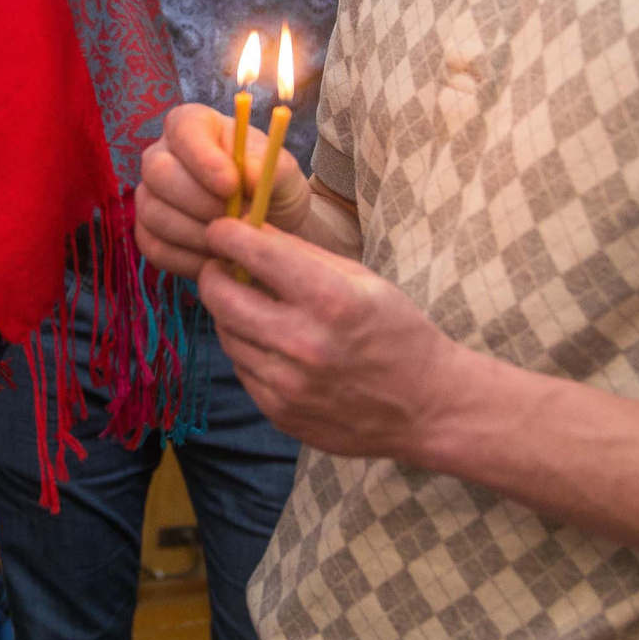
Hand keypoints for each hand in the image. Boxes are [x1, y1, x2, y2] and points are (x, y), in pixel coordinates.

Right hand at [137, 103, 311, 278]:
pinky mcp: (148, 233)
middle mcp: (162, 155)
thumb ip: (269, 166)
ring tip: (233, 241)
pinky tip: (219, 259)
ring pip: (154, 213)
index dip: (203, 157)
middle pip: (158, 172)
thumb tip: (250, 172)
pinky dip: (190, 259)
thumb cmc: (271, 187)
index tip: (231, 185)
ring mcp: (150, 195)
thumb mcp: (282, 172)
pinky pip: (155, 248)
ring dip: (198, 234)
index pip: (184, 128)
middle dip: (200, 201)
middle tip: (236, 219)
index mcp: (194, 125)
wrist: (269, 227)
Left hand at [194, 216, 472, 462]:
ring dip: (229, 314)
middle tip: (219, 266)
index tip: (220, 230)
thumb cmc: (398, 333)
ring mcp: (288, 384)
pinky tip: (270, 343)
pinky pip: (241, 369)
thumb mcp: (362, 280)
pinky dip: (247, 350)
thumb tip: (252, 227)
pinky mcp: (279, 412)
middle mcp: (304, 343)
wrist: (426, 407)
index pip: (256, 254)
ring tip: (249, 304)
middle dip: (212, 274)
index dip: (227, 235)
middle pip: (222, 298)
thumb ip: (302, 253)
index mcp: (331, 300)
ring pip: (226, 335)